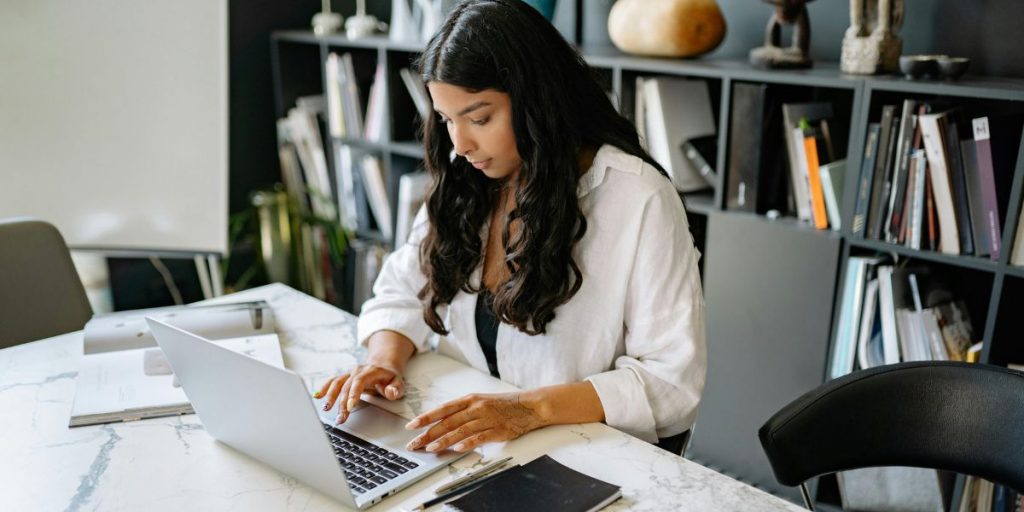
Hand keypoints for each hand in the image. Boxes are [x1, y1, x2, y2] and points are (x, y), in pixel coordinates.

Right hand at [315, 363, 403, 423]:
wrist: (383, 366)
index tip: (350, 406)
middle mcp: (358, 371)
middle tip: (340, 418)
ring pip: (337, 383)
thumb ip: (395, 389)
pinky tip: (317, 396)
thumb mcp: (399, 382)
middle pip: (346, 386)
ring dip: (330, 396)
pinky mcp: (345, 378)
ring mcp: (350, 374)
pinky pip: (333, 381)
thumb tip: (390, 392)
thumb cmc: (390, 377)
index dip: (353, 393)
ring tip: (326, 409)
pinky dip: (324, 388)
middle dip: (342, 403)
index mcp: (371, 371)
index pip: (359, 381)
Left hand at [403, 392, 546, 453]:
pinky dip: (467, 443)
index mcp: (470, 399)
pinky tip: (456, 449)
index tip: (412, 426)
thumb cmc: (504, 404)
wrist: (530, 405)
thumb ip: (463, 411)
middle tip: (414, 443)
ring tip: (430, 448)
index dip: (426, 417)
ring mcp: (487, 419)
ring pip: (460, 430)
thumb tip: (442, 423)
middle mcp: (476, 408)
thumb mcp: (481, 402)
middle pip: (448, 421)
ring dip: (443, 440)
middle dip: (428, 433)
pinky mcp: (497, 430)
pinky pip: (479, 437)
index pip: (443, 409)